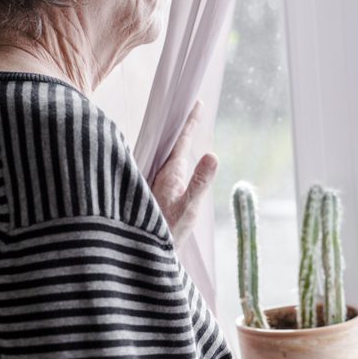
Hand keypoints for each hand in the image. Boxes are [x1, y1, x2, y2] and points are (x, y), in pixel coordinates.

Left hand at [152, 100, 218, 249]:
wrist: (143, 255)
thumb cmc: (166, 233)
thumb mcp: (187, 208)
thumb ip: (199, 182)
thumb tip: (213, 154)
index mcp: (170, 172)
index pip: (182, 140)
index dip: (191, 122)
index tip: (198, 103)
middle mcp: (161, 173)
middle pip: (173, 143)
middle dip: (182, 126)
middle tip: (191, 107)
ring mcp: (157, 183)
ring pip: (167, 155)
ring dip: (176, 141)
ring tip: (184, 127)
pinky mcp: (155, 193)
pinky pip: (164, 167)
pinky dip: (172, 156)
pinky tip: (174, 159)